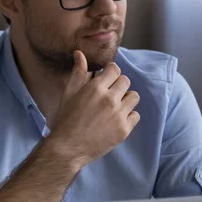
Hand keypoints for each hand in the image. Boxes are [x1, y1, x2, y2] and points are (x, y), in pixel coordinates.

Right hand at [48, 50, 140, 166]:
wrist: (68, 148)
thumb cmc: (66, 119)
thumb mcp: (69, 93)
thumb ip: (78, 72)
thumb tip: (79, 53)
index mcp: (96, 88)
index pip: (115, 69)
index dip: (111, 73)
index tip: (106, 79)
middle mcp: (110, 99)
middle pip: (126, 81)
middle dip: (118, 85)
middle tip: (109, 94)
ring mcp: (119, 115)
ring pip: (134, 97)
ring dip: (126, 99)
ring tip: (115, 106)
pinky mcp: (124, 130)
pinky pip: (135, 115)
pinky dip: (128, 116)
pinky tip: (117, 120)